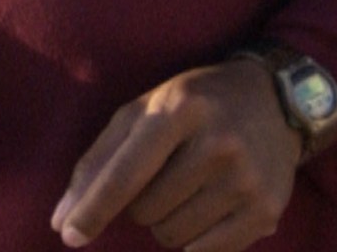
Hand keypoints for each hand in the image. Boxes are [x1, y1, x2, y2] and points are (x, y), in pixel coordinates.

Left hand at [52, 59, 302, 250]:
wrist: (275, 98)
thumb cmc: (194, 104)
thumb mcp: (145, 110)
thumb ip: (99, 161)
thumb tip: (61, 221)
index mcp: (181, 110)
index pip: (126, 174)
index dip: (93, 209)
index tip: (69, 235)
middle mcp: (219, 143)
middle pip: (146, 211)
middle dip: (142, 202)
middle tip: (166, 174)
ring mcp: (246, 180)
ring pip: (172, 235)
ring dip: (168, 220)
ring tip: (190, 187)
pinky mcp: (266, 211)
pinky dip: (196, 239)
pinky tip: (211, 205)